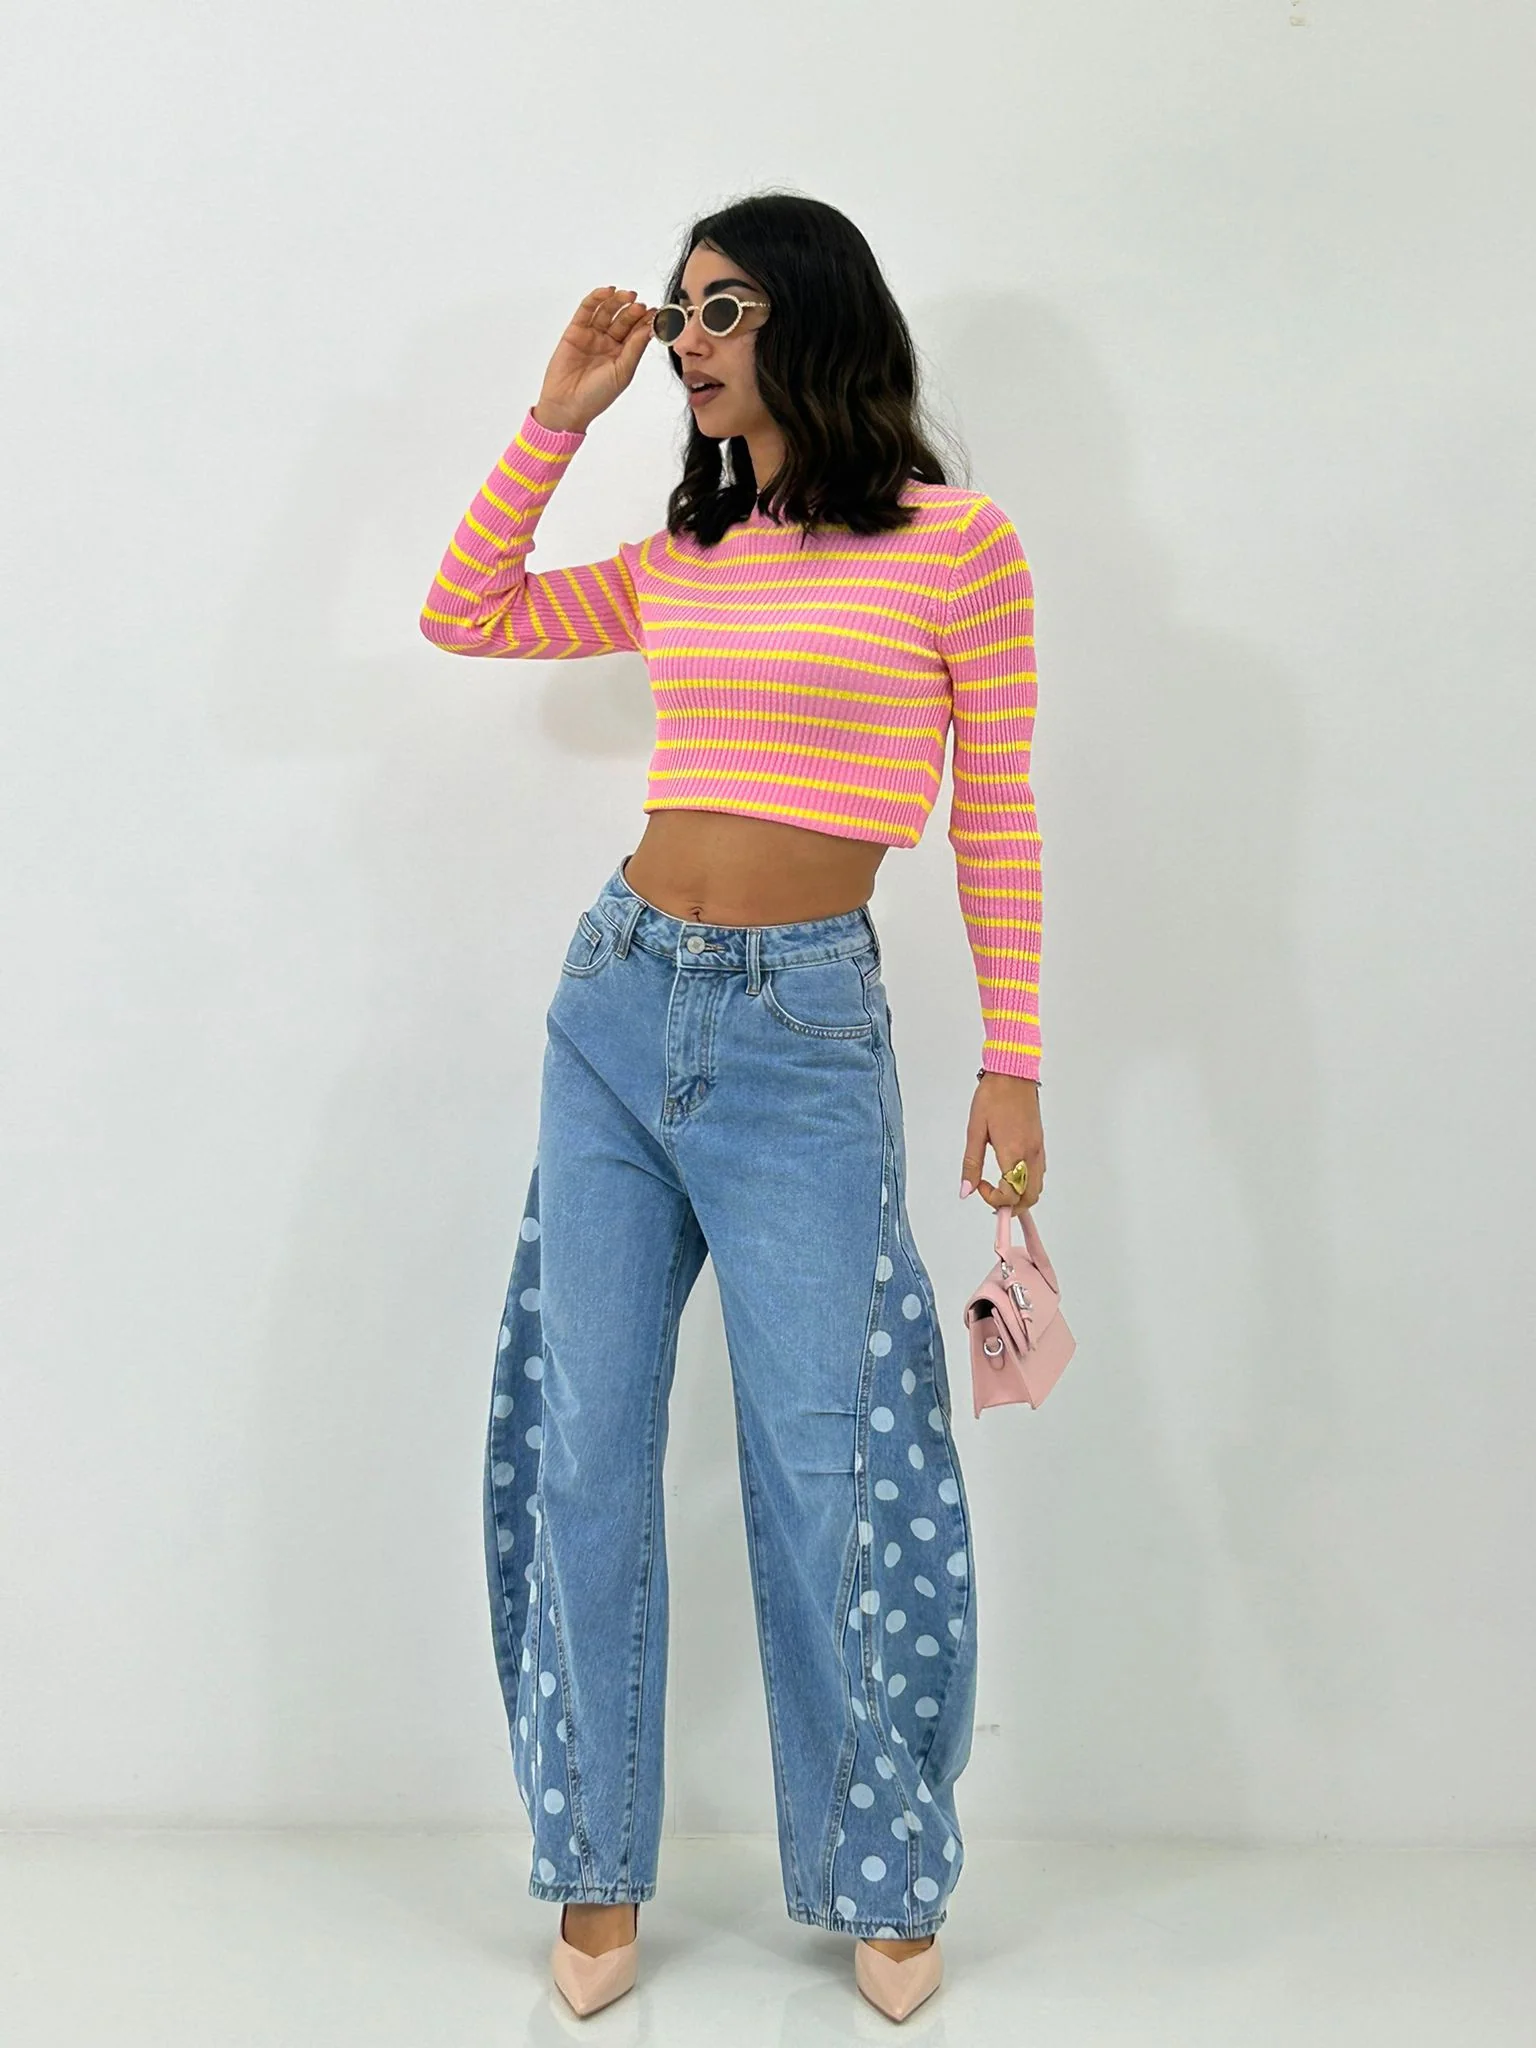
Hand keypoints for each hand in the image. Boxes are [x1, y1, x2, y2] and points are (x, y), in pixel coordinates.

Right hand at [532, 285, 653, 434]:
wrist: (567, 405)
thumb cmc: (596, 396)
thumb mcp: (623, 372)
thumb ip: (635, 348)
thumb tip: (650, 328)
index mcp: (622, 354)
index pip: (636, 332)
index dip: (646, 321)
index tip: (657, 313)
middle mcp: (608, 343)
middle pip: (623, 319)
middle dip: (633, 311)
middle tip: (641, 305)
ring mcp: (591, 335)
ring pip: (607, 311)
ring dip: (618, 301)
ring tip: (629, 296)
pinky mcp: (575, 330)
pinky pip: (586, 310)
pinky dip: (596, 298)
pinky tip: (608, 292)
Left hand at [960, 1075, 1044, 1211]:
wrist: (1013, 1074)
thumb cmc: (991, 1098)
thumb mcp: (975, 1131)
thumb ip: (971, 1164)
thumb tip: (965, 1191)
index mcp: (1013, 1152)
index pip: (1011, 1194)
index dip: (994, 1199)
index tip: (979, 1185)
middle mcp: (1030, 1154)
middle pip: (1030, 1197)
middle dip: (1012, 1206)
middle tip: (993, 1198)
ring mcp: (1038, 1149)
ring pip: (1037, 1187)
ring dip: (1021, 1196)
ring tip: (1001, 1188)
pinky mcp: (1040, 1143)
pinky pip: (1039, 1173)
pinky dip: (1027, 1183)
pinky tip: (1011, 1174)